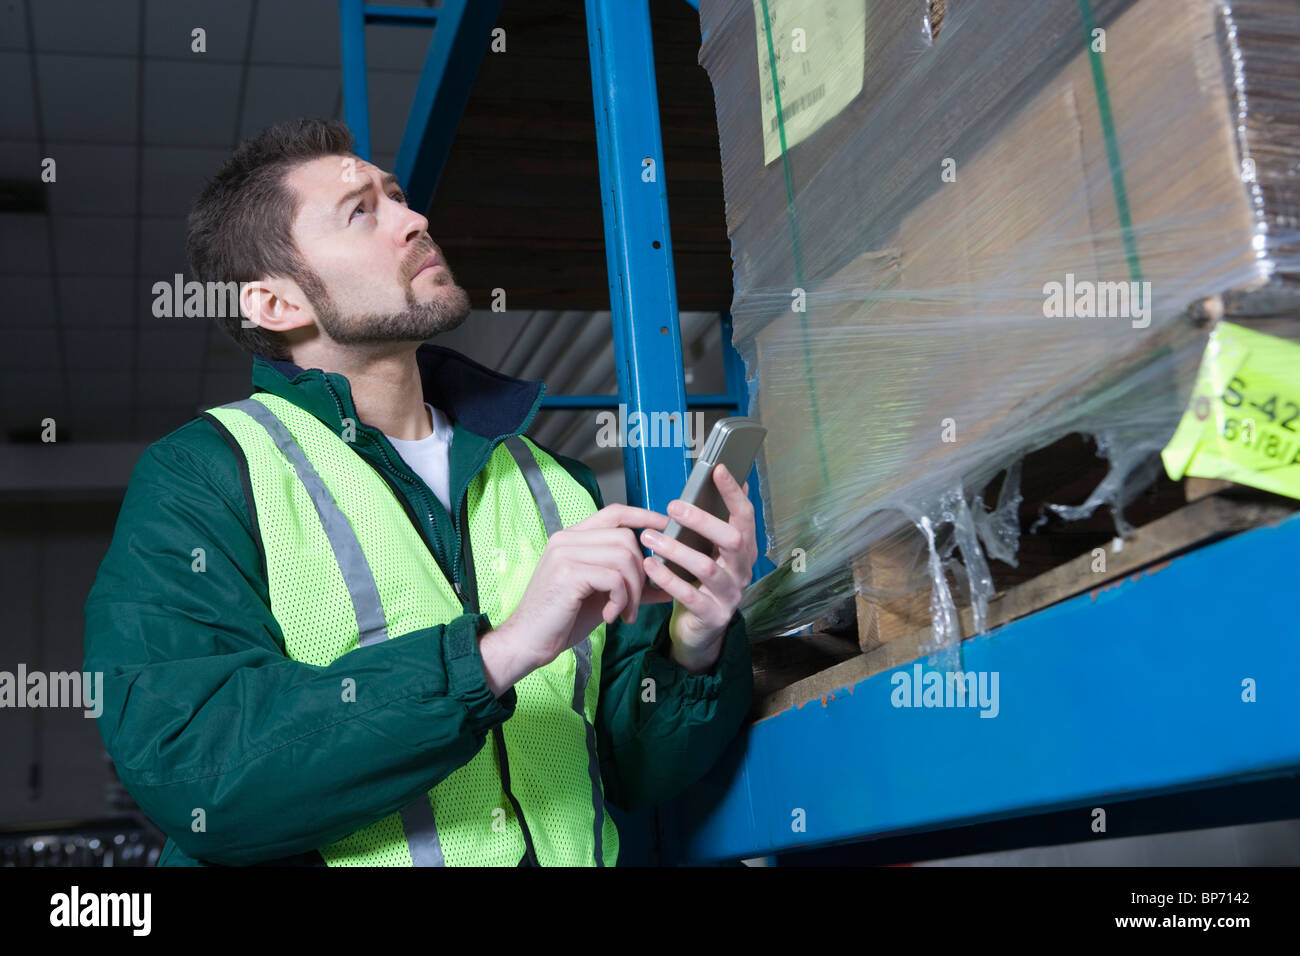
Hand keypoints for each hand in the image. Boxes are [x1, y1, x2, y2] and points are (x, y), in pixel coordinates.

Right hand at [479, 504, 668, 695]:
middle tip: (634, 603)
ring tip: (623, 613)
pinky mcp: (568, 572)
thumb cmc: (562, 620)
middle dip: (641, 572)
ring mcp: (565, 553)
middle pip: (625, 538)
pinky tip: (609, 616)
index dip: (643, 516)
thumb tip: (666, 586)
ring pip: (623, 557)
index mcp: (573, 538)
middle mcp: (567, 539)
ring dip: (633, 591)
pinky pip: (614, 578)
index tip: (665, 526)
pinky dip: (620, 600)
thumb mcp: (602, 597)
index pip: (614, 513)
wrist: (528, 642)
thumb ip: (630, 586)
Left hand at [639, 465, 756, 673]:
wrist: (699, 631)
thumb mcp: (711, 552)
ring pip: (707, 568)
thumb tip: (724, 478)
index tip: (717, 470)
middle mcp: (742, 571)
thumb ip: (716, 522)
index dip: (733, 493)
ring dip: (676, 549)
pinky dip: (667, 578)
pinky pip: (689, 595)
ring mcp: (730, 595)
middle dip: (702, 520)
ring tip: (649, 537)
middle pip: (732, 540)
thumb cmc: (701, 583)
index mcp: (744, 550)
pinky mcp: (713, 615)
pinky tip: (649, 565)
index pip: (745, 516)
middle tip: (673, 507)